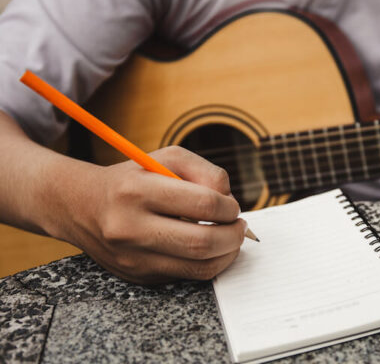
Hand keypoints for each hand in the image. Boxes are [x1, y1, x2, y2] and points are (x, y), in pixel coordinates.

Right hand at [45, 146, 244, 283]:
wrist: (82, 206)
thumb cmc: (134, 178)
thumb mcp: (166, 159)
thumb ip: (204, 171)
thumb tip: (229, 199)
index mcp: (137, 190)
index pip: (202, 203)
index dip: (229, 207)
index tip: (232, 207)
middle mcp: (130, 227)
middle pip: (202, 242)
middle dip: (234, 235)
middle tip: (240, 227)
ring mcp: (133, 257)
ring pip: (198, 267)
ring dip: (227, 254)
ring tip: (231, 238)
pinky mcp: (137, 275)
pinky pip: (186, 276)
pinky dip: (208, 264)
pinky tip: (211, 249)